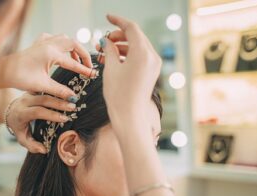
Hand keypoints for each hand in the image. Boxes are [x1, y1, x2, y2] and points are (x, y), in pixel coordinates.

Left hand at [0, 34, 95, 100]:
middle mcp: (48, 44)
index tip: (93, 75)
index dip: (84, 69)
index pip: (72, 62)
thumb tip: (73, 98)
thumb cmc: (20, 77)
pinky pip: (54, 38)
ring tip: (77, 59)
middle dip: (83, 54)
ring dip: (73, 47)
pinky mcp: (38, 43)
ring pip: (64, 38)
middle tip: (87, 66)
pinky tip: (61, 52)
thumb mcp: (42, 85)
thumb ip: (60, 91)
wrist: (3, 71)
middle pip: (73, 43)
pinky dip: (62, 43)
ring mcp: (42, 41)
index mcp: (50, 53)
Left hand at [6, 92, 75, 153]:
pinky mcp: (33, 89)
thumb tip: (44, 150)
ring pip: (45, 91)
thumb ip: (31, 146)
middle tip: (72, 107)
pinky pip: (46, 88)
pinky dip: (57, 90)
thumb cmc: (19, 127)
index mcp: (21, 113)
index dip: (51, 114)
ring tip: (73, 98)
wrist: (10, 112)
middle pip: (43, 99)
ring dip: (60, 94)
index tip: (64, 118)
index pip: (37, 112)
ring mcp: (29, 93)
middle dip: (59, 103)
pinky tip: (68, 93)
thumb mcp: (22, 138)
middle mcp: (24, 101)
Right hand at [99, 15, 161, 130]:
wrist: (129, 117)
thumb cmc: (118, 93)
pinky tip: (113, 60)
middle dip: (118, 35)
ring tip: (104, 52)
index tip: (107, 17)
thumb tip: (106, 41)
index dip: (118, 21)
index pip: (131, 28)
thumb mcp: (110, 69)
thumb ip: (109, 50)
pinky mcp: (151, 72)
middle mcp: (152, 56)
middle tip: (103, 41)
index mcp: (143, 53)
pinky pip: (140, 57)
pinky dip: (127, 55)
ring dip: (121, 46)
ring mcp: (154, 65)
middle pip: (135, 36)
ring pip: (137, 47)